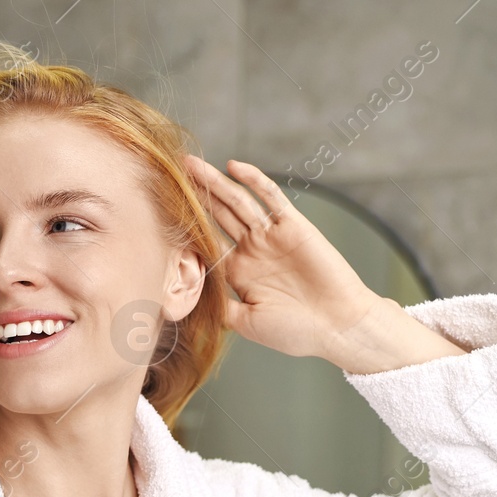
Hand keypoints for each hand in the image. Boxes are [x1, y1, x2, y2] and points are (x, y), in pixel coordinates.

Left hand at [182, 155, 387, 365]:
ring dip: (215, 183)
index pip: (205, 243)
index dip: (185, 229)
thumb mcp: (248, 322)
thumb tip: (186, 300)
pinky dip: (254, 181)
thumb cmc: (297, 331)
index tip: (158, 215)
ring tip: (190, 164)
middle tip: (168, 174)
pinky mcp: (293, 226)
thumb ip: (220, 307)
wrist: (339, 326)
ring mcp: (271, 236)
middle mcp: (252, 250)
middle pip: (217, 216)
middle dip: (195, 196)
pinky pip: (271, 198)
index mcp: (238, 273)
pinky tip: (234, 167)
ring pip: (237, 203)